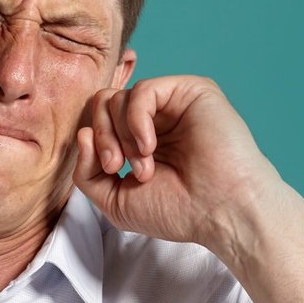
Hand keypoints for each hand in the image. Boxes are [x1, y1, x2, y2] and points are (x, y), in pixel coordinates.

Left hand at [72, 75, 284, 254]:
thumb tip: (82, 133)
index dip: (93, 143)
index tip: (111, 172)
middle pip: (103, 103)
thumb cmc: (177, 211)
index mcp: (139, 138)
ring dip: (121, 136)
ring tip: (144, 167)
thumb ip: (88, 172)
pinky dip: (135, 120)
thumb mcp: (115, 200)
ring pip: (118, 97)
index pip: (98, 120)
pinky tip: (150, 146)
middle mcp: (156, 117)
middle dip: (102, 137)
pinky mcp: (191, 91)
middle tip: (118, 167)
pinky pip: (143, 90)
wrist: (221, 212)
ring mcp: (173, 103)